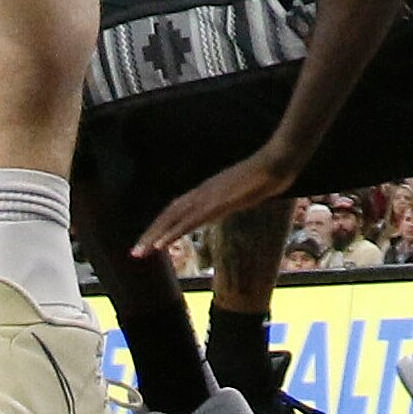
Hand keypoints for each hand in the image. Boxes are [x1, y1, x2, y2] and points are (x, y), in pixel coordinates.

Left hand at [133, 150, 295, 257]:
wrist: (277, 160)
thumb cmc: (267, 174)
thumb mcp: (246, 192)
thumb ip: (233, 200)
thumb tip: (229, 206)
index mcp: (208, 190)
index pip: (178, 209)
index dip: (162, 225)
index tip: (150, 240)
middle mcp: (203, 192)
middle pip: (169, 213)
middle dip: (151, 233)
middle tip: (134, 252)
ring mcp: (208, 196)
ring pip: (174, 218)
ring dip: (155, 236)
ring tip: (139, 252)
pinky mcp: (216, 203)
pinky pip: (189, 221)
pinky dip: (172, 233)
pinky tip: (160, 244)